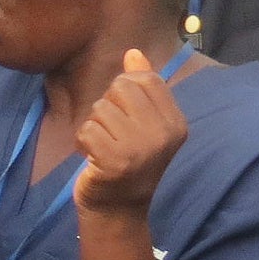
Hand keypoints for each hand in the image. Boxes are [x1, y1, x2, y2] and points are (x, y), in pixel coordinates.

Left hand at [76, 49, 190, 215]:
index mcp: (175, 123)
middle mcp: (164, 134)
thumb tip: (134, 52)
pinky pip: (86, 130)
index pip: (145, 79)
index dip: (123, 91)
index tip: (124, 116)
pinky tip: (93, 157)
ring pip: (100, 109)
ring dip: (93, 127)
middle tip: (112, 133)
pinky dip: (82, 142)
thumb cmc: (127, 159)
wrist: (118, 207)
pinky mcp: (115, 161)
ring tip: (103, 147)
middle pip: (120, 88)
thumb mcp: (141, 123)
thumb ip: (141, 87)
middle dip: (107, 107)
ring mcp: (141, 148)